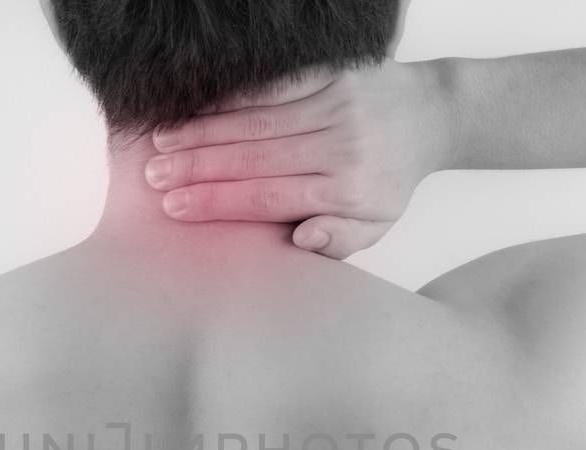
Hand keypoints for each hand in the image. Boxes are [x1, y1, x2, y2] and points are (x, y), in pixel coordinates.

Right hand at [145, 60, 449, 259]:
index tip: (174, 207)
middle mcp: (340, 146)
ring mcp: (336, 105)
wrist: (433, 115)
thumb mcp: (376, 223)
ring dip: (204, 131)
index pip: (268, 198)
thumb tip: (300, 240)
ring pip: (258, 121)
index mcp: (345, 190)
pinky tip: (199, 104)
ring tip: (161, 143)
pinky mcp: (333, 72)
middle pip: (255, 159)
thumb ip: (338, 240)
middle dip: (198, 168)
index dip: (218, 202)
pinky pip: (275, 85)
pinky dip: (233, 95)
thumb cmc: (390, 178)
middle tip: (152, 176)